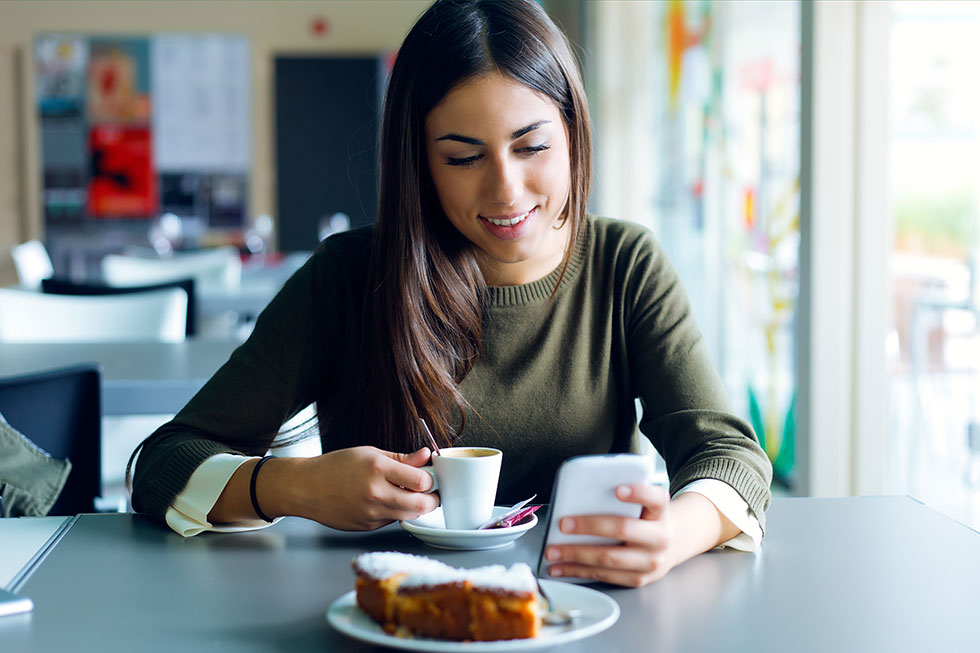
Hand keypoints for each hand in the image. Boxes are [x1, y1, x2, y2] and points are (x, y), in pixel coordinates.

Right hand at [285, 446, 439, 530]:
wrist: (307, 488)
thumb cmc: (336, 467)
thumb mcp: (370, 453)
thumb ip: (401, 458)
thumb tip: (425, 455)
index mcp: (378, 469)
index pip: (422, 481)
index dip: (430, 480)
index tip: (429, 476)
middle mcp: (376, 493)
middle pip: (421, 505)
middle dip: (432, 500)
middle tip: (432, 493)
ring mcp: (371, 513)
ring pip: (409, 516)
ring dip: (416, 508)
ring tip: (410, 495)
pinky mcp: (367, 526)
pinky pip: (391, 520)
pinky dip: (396, 512)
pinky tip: (386, 501)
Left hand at [543, 484, 674, 587]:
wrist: (668, 548)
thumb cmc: (645, 520)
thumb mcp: (643, 505)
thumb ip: (622, 500)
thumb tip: (580, 496)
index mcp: (660, 512)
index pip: (655, 498)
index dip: (638, 493)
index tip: (617, 489)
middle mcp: (660, 537)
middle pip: (623, 528)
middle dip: (589, 526)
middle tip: (563, 524)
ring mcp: (650, 562)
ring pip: (608, 557)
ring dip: (575, 554)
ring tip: (552, 551)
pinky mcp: (637, 579)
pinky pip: (603, 575)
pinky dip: (578, 571)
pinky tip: (560, 567)